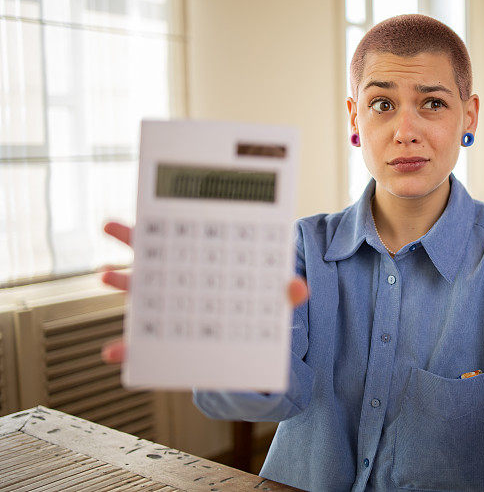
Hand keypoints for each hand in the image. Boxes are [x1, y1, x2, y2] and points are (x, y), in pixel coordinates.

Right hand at [99, 221, 309, 362]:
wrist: (245, 343)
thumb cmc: (253, 307)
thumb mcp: (270, 298)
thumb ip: (284, 293)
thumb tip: (299, 289)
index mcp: (203, 261)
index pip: (186, 235)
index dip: (169, 221)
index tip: (152, 208)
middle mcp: (179, 277)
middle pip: (152, 253)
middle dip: (131, 238)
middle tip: (111, 224)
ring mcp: (166, 304)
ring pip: (139, 290)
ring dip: (120, 282)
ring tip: (106, 275)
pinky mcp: (161, 337)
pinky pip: (139, 342)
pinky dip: (125, 348)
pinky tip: (113, 352)